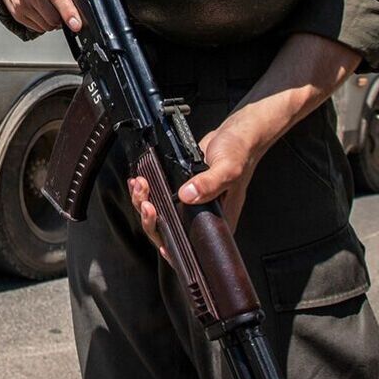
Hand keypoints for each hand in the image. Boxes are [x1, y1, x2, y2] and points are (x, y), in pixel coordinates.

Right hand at [0, 0, 80, 33]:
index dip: (68, 12)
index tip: (76, 24)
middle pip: (53, 17)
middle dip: (62, 16)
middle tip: (62, 7)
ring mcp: (20, 4)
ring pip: (47, 25)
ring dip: (53, 21)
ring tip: (49, 6)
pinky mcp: (16, 14)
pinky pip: (38, 28)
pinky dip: (43, 23)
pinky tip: (40, 10)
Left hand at [127, 121, 263, 261]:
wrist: (234, 134)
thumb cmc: (239, 153)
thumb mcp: (227, 169)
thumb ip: (209, 183)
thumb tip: (188, 195)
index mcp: (217, 221)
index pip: (190, 244)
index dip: (170, 243)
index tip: (158, 228)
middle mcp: (202, 216)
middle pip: (169, 230)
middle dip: (151, 218)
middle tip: (146, 201)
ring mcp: (190, 204)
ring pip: (161, 215)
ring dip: (144, 202)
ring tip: (140, 186)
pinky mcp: (181, 190)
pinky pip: (159, 198)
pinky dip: (147, 192)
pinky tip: (139, 183)